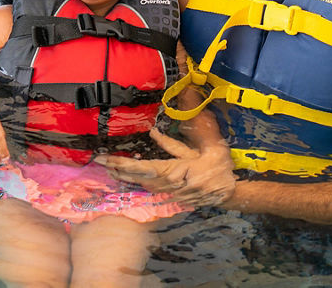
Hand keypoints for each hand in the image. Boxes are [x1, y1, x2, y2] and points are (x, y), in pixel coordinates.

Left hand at [96, 128, 234, 206]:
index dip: (123, 164)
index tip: (107, 159)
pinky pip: (151, 190)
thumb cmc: (218, 164)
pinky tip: (128, 178)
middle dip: (118, 170)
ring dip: (126, 177)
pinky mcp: (173, 198)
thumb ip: (174, 144)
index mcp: (176, 172)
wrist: (231, 189)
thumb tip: (153, 133)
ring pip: (143, 186)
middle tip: (100, 162)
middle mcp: (170, 186)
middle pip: (138, 179)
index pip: (143, 168)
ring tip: (110, 167)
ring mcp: (171, 195)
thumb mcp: (201, 148)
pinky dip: (138, 183)